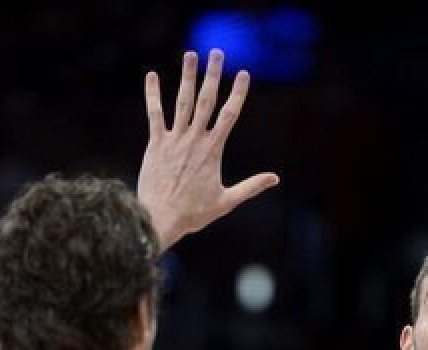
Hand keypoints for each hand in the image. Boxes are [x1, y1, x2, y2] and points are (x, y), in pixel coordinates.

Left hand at [138, 50, 279, 251]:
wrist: (161, 218)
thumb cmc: (194, 213)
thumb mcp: (227, 201)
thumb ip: (251, 187)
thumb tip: (275, 179)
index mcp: (213, 150)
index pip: (229, 115)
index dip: (237, 93)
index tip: (244, 73)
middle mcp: (194, 140)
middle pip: (206, 101)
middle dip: (213, 75)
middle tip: (217, 53)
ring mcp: (174, 140)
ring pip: (182, 102)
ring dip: (187, 77)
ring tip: (191, 55)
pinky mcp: (156, 144)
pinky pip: (154, 114)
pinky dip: (153, 95)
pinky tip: (152, 77)